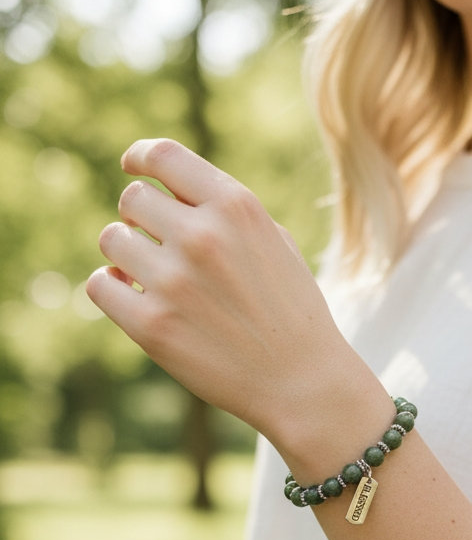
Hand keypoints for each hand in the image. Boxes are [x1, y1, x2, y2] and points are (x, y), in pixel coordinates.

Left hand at [87, 138, 363, 453]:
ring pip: (112, 240)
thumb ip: (224, 211)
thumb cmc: (291, 313)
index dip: (140, 157)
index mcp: (236, 207)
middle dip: (140, 220)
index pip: (163, 155)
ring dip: (126, 256)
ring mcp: (174, 281)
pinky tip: (133, 299)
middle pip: (133, 200)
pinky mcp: (152, 325)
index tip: (133, 167)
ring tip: (151, 277)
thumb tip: (167, 191)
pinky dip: (110, 289)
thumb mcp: (274, 243)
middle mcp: (202, 236)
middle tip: (158, 248)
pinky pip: (99, 285)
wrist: (303, 383)